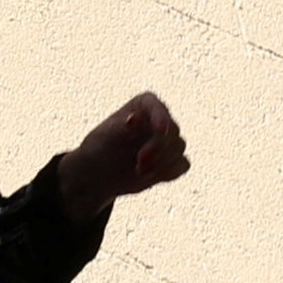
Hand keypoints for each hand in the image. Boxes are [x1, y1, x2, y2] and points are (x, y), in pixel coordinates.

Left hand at [55, 91, 187, 221]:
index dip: (161, 118)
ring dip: (161, 162)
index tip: (161, 131)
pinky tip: (152, 176)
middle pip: (172, 131)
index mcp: (143, 106)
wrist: (100, 173)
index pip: (156, 107)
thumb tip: (133, 118)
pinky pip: (183, 164)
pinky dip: (170, 171)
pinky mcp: (172, 160)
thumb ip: (120, 127)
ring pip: (179, 148)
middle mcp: (158, 119)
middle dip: (158, 148)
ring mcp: (167, 140)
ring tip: (139, 171)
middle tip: (139, 162)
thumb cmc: (100, 148)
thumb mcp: (105, 136)